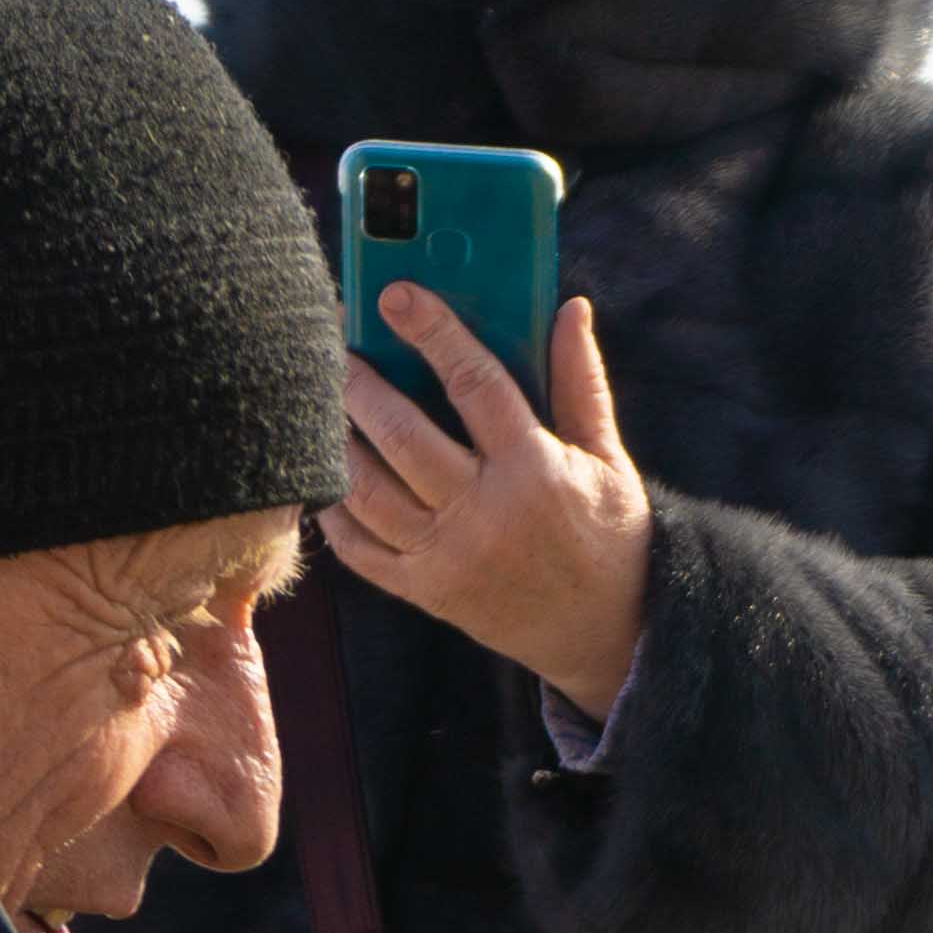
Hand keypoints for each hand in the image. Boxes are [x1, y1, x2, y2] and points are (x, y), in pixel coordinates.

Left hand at [329, 287, 658, 718]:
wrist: (608, 637)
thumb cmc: (609, 538)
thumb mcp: (609, 460)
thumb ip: (582, 383)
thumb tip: (571, 308)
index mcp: (536, 470)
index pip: (474, 384)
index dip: (433, 333)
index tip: (396, 295)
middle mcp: (486, 514)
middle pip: (402, 435)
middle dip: (360, 383)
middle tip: (335, 347)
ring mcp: (449, 557)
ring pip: (368, 490)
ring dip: (337, 441)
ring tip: (322, 405)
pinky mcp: (427, 591)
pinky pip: (360, 550)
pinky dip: (333, 511)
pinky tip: (326, 473)